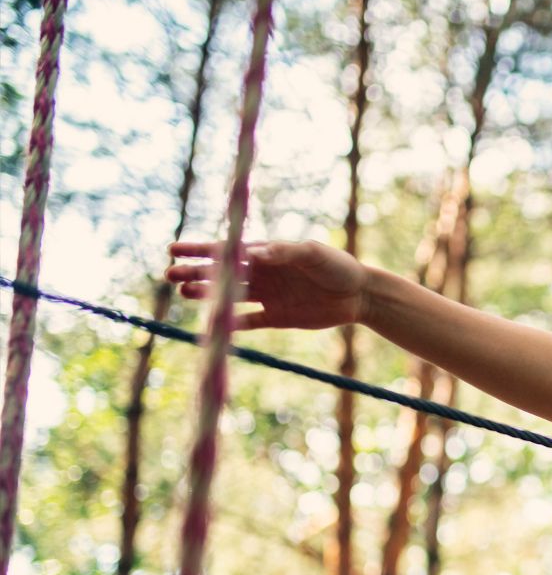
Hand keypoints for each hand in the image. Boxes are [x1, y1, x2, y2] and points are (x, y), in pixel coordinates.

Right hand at [167, 239, 368, 330]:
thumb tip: (255, 252)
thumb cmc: (337, 266)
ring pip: (229, 296)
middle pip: (222, 274)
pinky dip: (231, 323)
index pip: (228, 251)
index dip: (200, 250)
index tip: (174, 249)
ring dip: (207, 295)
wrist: (359, 295)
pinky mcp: (277, 318)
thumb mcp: (312, 253)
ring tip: (184, 293)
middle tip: (169, 275)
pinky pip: (248, 322)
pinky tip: (213, 325)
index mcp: (267, 254)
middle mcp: (263, 274)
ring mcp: (268, 296)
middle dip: (195, 273)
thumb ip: (284, 252)